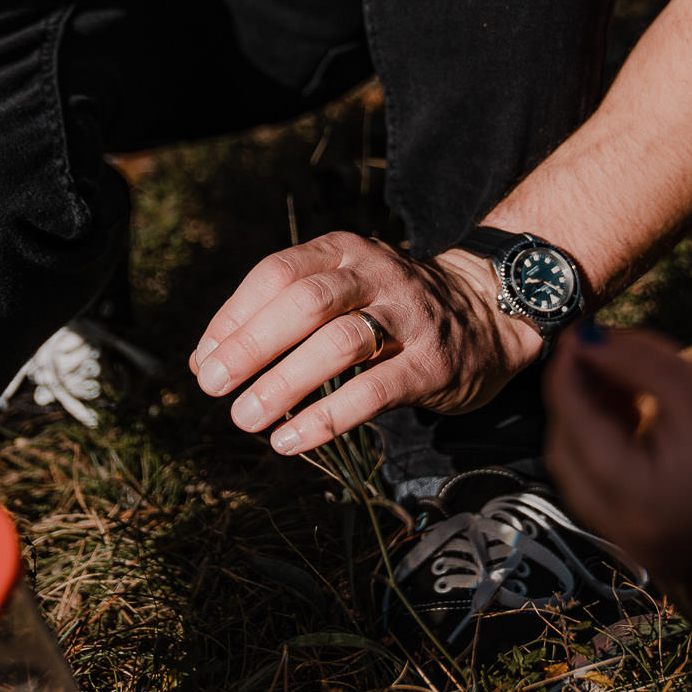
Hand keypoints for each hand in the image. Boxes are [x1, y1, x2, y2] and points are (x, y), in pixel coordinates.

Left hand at [188, 232, 542, 455]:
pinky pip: (373, 391)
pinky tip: (290, 440)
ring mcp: (407, 317)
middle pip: (304, 302)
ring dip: (284, 383)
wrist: (488, 311)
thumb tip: (203, 362)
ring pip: (339, 342)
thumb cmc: (391, 306)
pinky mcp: (431, 364)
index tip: (205, 360)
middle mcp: (375, 274)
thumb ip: (278, 315)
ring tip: (246, 419)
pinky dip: (326, 418)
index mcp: (343, 251)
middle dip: (252, 345)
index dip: (233, 316)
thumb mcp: (341, 289)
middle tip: (214, 386)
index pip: (276, 273)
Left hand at [543, 327, 691, 579]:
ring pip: (581, 476)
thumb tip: (582, 338)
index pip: (576, 430)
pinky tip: (633, 414)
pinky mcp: (651, 543)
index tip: (574, 334)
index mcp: (642, 503)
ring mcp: (638, 547)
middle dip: (575, 401)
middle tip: (597, 353)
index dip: (568, 376)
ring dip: (589, 424)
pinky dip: (608, 451)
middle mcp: (630, 537)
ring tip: (621, 380)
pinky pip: (606, 493)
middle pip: (567, 457)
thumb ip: (634, 359)